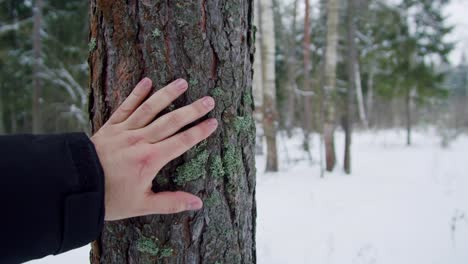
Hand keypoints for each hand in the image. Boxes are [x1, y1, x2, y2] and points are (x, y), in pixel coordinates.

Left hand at [90, 78, 217, 220]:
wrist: (74, 187)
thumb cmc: (109, 199)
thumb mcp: (142, 205)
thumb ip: (171, 203)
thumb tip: (198, 203)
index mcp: (150, 159)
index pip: (182, 142)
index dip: (200, 132)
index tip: (214, 122)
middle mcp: (140, 140)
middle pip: (171, 121)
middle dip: (192, 110)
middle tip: (209, 99)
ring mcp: (125, 131)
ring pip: (150, 108)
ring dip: (167, 94)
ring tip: (183, 82)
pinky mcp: (111, 126)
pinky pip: (126, 106)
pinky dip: (136, 93)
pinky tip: (147, 81)